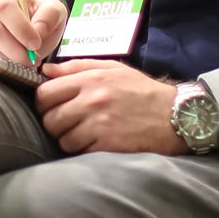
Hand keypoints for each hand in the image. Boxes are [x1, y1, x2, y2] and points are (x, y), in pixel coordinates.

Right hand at [0, 0, 66, 62]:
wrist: (22, 33)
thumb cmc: (36, 20)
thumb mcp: (52, 12)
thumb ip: (50, 15)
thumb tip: (37, 31)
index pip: (4, 7)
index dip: (20, 28)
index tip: (35, 44)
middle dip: (16, 50)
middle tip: (31, 61)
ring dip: (7, 60)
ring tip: (21, 64)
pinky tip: (7, 65)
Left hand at [34, 60, 185, 154]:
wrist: (174, 115)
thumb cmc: (142, 91)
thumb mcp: (112, 69)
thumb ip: (77, 66)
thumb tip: (46, 70)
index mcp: (91, 79)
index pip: (45, 92)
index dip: (44, 102)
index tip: (52, 105)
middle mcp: (92, 100)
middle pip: (49, 118)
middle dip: (54, 122)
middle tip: (67, 122)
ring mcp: (98, 124)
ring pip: (62, 138)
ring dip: (68, 138)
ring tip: (83, 133)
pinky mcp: (107, 144)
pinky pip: (79, 150)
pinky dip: (82, 149)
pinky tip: (95, 142)